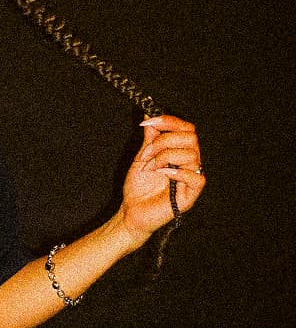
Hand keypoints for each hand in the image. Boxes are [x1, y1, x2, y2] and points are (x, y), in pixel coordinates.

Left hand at [119, 115, 205, 242]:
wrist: (131, 211)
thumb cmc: (138, 187)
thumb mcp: (142, 157)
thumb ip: (150, 138)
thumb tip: (150, 116)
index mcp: (180, 152)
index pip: (186, 129)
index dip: (169, 121)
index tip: (149, 122)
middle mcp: (189, 163)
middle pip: (191, 138)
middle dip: (164, 141)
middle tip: (147, 153)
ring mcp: (191, 178)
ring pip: (192, 154)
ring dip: (165, 157)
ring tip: (151, 167)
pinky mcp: (191, 195)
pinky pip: (197, 177)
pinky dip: (179, 172)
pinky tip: (164, 175)